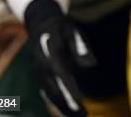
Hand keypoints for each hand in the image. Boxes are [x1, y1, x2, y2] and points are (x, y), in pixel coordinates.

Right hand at [25, 0, 95, 116]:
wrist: (41, 23)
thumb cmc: (61, 27)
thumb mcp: (73, 31)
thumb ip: (81, 47)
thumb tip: (91, 65)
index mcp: (53, 57)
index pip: (63, 81)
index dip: (72, 96)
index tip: (81, 108)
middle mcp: (43, 68)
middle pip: (55, 93)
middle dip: (67, 107)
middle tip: (82, 116)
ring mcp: (39, 73)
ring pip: (50, 95)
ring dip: (61, 107)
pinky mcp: (40, 75)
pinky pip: (47, 92)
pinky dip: (55, 102)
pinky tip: (64, 110)